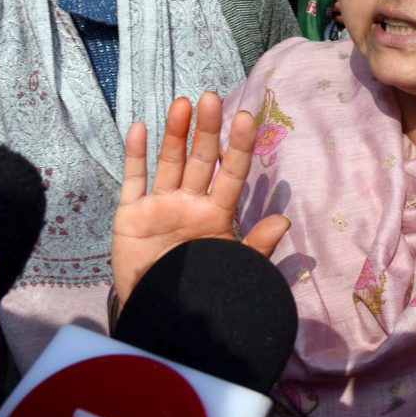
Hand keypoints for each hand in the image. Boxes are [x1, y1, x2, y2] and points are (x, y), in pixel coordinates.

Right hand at [112, 93, 290, 304]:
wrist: (160, 317)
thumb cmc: (203, 289)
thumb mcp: (233, 266)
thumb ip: (256, 245)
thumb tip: (284, 221)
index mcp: (216, 213)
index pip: (232, 173)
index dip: (239, 146)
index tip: (247, 117)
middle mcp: (189, 202)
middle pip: (200, 159)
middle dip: (207, 130)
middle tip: (212, 98)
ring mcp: (160, 204)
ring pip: (169, 161)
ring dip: (175, 133)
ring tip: (184, 103)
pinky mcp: (131, 214)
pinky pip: (133, 179)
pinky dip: (135, 154)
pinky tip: (140, 127)